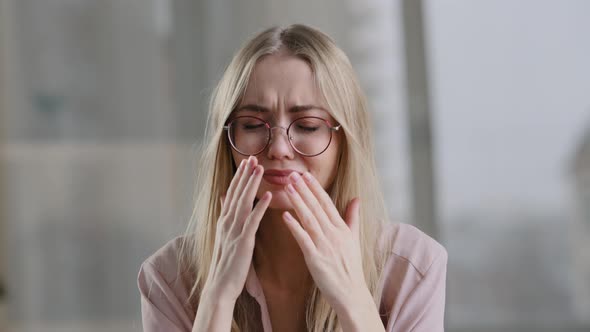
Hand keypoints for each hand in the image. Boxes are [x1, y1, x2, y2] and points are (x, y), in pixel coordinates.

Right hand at [203, 156, 271, 302]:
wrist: (220, 286)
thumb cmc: (226, 264)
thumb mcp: (224, 236)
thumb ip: (225, 215)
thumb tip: (224, 198)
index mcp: (224, 221)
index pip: (232, 193)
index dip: (240, 176)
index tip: (247, 161)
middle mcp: (226, 223)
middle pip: (237, 193)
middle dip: (244, 174)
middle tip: (252, 156)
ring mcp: (233, 231)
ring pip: (243, 202)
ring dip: (251, 184)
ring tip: (259, 168)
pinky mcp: (242, 242)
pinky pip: (252, 221)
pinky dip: (259, 207)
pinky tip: (268, 195)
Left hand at [281, 171, 367, 311]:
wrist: (351, 293)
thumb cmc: (350, 267)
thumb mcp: (354, 239)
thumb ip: (352, 217)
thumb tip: (357, 198)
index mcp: (342, 228)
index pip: (327, 203)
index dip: (315, 188)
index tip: (305, 174)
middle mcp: (334, 234)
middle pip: (317, 207)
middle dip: (304, 190)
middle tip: (292, 174)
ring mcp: (325, 245)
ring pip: (309, 219)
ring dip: (298, 202)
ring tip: (288, 188)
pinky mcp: (316, 258)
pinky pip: (303, 239)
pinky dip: (294, 227)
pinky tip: (285, 216)